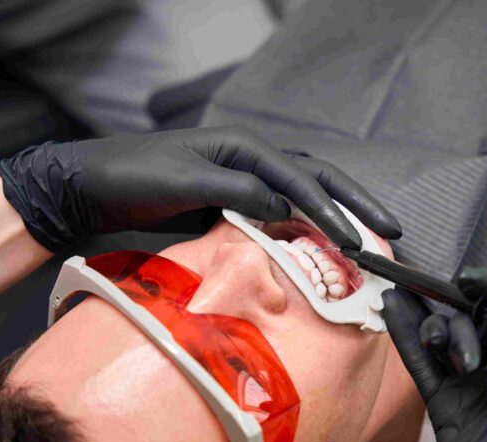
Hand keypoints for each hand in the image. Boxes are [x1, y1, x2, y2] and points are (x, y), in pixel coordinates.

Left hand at [0, 126, 400, 252]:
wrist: (95, 185)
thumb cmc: (133, 176)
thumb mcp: (183, 181)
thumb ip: (235, 192)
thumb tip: (283, 208)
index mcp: (245, 148)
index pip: (302, 181)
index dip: (333, 212)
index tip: (358, 242)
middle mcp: (253, 160)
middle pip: (318, 180)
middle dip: (356, 204)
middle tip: (391, 229)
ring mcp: (245, 180)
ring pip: (304, 196)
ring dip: (337, 217)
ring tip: (368, 240)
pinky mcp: (235, 200)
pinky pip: (281, 213)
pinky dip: (306, 229)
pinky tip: (320, 248)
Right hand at [382, 267, 486, 441]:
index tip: (466, 278)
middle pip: (475, 318)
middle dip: (462, 323)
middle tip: (464, 360)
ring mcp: (472, 378)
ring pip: (447, 336)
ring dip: (438, 333)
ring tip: (436, 349)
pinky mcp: (444, 396)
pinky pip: (425, 361)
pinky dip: (409, 337)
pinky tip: (392, 310)